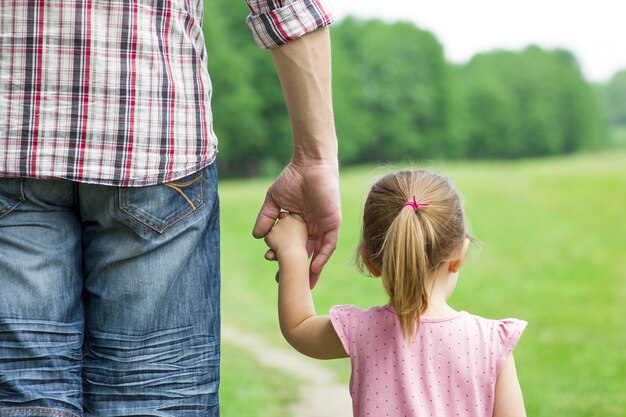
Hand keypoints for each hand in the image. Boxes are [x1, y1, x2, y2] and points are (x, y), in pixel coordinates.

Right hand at [253, 160, 340, 287]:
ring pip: (318, 253)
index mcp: (299, 224)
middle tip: (287, 284)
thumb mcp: (275, 201)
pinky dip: (321, 257)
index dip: (282, 257)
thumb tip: (257, 236)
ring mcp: (323, 226)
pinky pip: (328, 244)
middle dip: (297, 270)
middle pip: (305, 254)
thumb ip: (267, 218)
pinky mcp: (332, 223)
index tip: (271, 267)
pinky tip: (313, 268)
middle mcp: (312, 228)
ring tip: (304, 285)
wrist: (310, 164)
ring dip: (312, 270)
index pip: (291, 246)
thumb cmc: (293, 178)